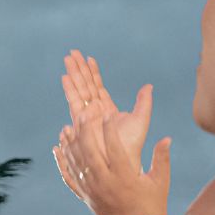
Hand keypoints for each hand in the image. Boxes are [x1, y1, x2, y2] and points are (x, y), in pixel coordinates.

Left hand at [54, 57, 169, 214]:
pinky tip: (57, 149)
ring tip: (67, 127)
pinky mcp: (85, 196)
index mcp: (125, 177)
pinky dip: (62, 163)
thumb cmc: (152, 204)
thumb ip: (162, 158)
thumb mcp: (161, 181)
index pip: (115, 148)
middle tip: (83, 113)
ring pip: (77, 163)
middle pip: (91, 153)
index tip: (107, 113)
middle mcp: (106, 183)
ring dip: (71, 144)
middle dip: (85, 131)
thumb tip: (167, 138)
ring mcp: (93, 190)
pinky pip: (70, 178)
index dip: (110, 130)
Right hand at [58, 51, 150, 180]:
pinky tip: (65, 77)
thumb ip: (143, 102)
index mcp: (108, 109)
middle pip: (85, 85)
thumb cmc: (132, 145)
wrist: (121, 161)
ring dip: (73, 74)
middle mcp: (95, 111)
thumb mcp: (141, 119)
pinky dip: (70, 88)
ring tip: (68, 59)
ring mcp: (87, 115)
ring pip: (79, 90)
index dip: (93, 72)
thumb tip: (148, 86)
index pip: (98, 86)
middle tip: (72, 53)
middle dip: (78, 69)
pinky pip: (75, 101)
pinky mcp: (81, 121)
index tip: (88, 58)